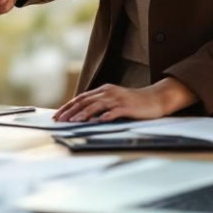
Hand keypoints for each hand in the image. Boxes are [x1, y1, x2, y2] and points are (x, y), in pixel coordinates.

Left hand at [52, 78, 195, 122]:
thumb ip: (100, 105)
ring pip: (97, 105)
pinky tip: (98, 122)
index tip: (57, 116)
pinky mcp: (127, 107)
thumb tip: (83, 115)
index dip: (68, 106)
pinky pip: (114, 112)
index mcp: (104, 90)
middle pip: (85, 101)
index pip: (81, 98)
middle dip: (71, 111)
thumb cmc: (134, 103)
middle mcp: (108, 92)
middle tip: (59, 120)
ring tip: (73, 122)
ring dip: (84, 114)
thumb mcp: (114, 100)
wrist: (156, 99)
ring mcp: (118, 99)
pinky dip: (105, 116)